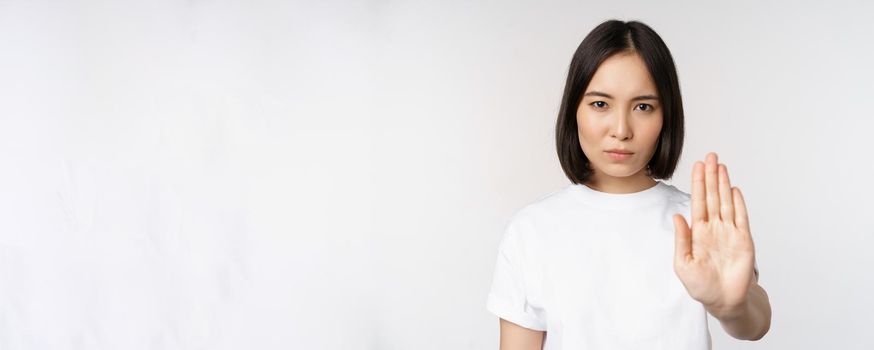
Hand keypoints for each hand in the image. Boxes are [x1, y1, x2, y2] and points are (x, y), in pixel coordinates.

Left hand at [672, 152, 756, 318]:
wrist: (723, 301)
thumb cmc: (701, 286)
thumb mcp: (683, 263)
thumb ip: (681, 239)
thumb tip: (677, 216)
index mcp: (698, 232)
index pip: (698, 202)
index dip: (698, 184)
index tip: (697, 166)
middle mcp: (714, 228)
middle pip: (712, 197)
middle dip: (711, 177)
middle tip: (711, 156)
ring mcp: (730, 233)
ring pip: (726, 203)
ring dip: (724, 184)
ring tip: (721, 166)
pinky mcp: (744, 241)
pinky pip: (741, 218)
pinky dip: (738, 203)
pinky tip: (734, 189)